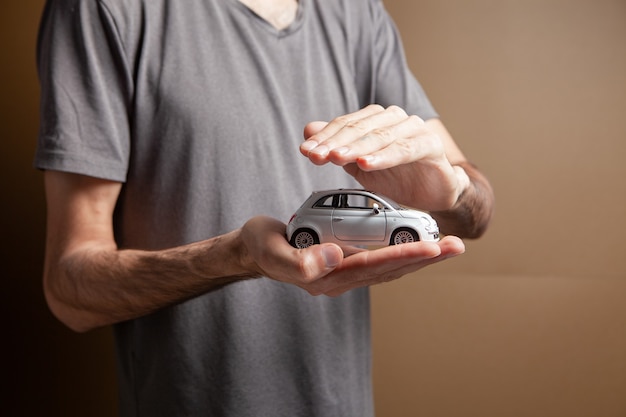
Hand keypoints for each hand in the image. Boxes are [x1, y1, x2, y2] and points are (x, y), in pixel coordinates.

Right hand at [240, 216, 464, 295]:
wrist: (254, 250)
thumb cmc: (262, 247)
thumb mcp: (272, 252)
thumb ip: (299, 262)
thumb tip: (335, 256)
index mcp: (327, 278)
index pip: (372, 266)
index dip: (402, 255)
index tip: (430, 246)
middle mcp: (342, 278)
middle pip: (390, 269)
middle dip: (424, 257)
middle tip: (456, 245)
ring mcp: (345, 271)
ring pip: (390, 266)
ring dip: (421, 256)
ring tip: (449, 245)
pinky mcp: (347, 261)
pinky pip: (381, 258)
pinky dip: (404, 250)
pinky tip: (421, 243)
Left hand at [300, 105, 468, 210]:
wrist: (433, 192)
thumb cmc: (398, 174)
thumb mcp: (359, 163)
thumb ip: (336, 146)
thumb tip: (308, 129)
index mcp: (377, 119)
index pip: (345, 124)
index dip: (324, 137)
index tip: (306, 151)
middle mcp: (395, 119)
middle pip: (360, 128)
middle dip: (335, 143)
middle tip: (316, 155)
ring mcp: (414, 129)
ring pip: (380, 137)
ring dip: (356, 148)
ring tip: (337, 158)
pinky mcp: (430, 144)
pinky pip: (405, 149)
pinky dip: (384, 156)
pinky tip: (367, 164)